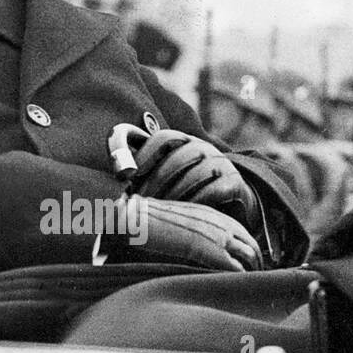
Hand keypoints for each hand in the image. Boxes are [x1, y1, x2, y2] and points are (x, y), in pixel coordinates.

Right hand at [105, 196, 262, 271]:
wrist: (137, 218)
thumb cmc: (147, 221)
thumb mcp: (174, 220)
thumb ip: (189, 229)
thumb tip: (191, 243)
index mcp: (210, 214)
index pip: (241, 232)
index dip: (248, 247)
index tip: (248, 261)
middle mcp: (219, 223)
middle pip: (251, 244)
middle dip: (257, 261)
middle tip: (256, 276)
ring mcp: (218, 236)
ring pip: (250, 255)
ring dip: (253, 270)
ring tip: (251, 284)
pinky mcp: (213, 252)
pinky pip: (237, 267)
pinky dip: (241, 277)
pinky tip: (237, 285)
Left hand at [132, 129, 259, 228]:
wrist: (231, 203)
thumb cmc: (187, 188)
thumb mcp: (165, 175)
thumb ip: (143, 169)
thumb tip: (119, 175)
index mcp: (183, 141)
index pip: (162, 138)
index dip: (143, 155)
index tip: (126, 177)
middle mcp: (203, 147)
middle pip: (177, 157)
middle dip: (155, 180)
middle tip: (140, 200)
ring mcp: (221, 163)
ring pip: (194, 174)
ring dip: (173, 194)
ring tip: (158, 210)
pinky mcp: (234, 182)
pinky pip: (213, 191)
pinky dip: (194, 202)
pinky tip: (181, 215)